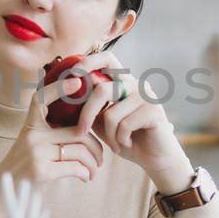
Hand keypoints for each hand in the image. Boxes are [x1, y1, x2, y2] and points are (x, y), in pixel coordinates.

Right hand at [0, 74, 105, 217]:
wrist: (1, 194)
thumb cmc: (23, 169)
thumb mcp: (31, 145)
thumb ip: (50, 134)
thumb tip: (83, 130)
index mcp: (30, 125)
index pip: (42, 98)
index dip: (60, 87)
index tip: (78, 81)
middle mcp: (32, 135)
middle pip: (78, 132)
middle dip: (96, 147)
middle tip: (100, 159)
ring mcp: (36, 152)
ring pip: (80, 151)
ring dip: (92, 164)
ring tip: (93, 171)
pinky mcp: (41, 170)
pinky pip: (75, 168)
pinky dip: (85, 174)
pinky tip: (85, 178)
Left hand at [58, 49, 193, 194]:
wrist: (154, 158)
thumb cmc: (126, 139)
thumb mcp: (103, 122)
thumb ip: (90, 108)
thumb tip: (64, 97)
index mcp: (124, 82)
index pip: (107, 59)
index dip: (89, 62)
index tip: (72, 73)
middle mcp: (137, 84)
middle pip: (102, 90)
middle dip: (87, 113)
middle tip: (81, 130)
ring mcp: (147, 96)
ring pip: (112, 114)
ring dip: (109, 135)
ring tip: (116, 143)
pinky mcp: (154, 111)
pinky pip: (124, 125)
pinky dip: (120, 140)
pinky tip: (127, 143)